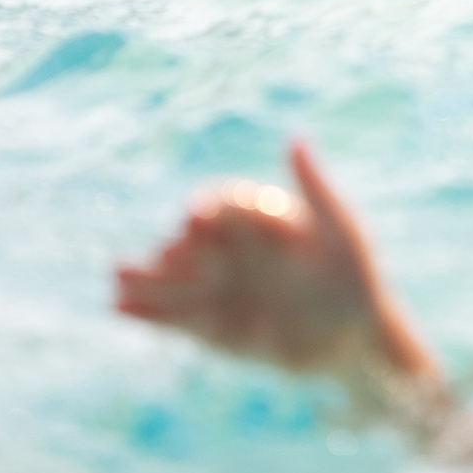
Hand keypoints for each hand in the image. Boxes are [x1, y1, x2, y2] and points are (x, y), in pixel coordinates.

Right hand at [117, 141, 437, 386]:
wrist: (355, 335)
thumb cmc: (355, 272)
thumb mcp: (340, 227)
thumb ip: (315, 186)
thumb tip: (295, 137)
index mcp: (257, 218)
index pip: (223, 206)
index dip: (206, 209)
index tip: (194, 217)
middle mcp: (231, 249)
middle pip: (192, 243)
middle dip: (172, 248)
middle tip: (164, 256)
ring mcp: (218, 287)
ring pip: (173, 280)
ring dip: (144, 278)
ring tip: (116, 278)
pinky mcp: (210, 326)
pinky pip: (173, 317)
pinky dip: (147, 313)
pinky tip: (118, 307)